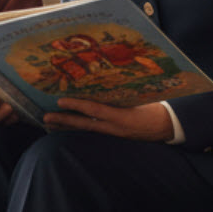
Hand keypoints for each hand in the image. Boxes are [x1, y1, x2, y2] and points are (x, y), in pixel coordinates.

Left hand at [42, 98, 173, 140]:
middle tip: (45, 118)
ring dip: (68, 126)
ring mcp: (114, 132)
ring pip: (86, 129)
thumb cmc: (155, 107)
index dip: (77, 106)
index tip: (60, 101)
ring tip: (50, 123)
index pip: (95, 110)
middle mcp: (114, 127)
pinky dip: (80, 127)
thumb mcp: (140, 97)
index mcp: (122, 117)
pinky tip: (68, 125)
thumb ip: (123, 91)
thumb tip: (106, 77)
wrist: (168, 125)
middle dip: (64, 121)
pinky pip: (93, 130)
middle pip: (84, 125)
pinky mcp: (114, 134)